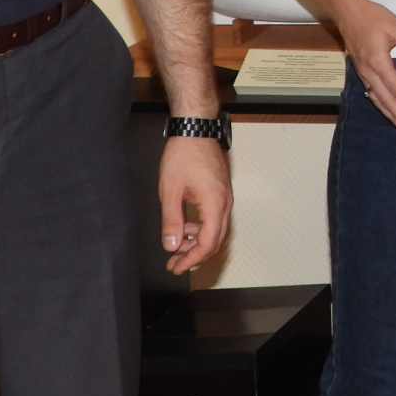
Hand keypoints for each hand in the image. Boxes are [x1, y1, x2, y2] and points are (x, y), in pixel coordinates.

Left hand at [158, 136, 232, 274]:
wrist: (196, 129)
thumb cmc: (184, 154)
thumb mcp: (171, 191)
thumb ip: (172, 221)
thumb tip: (172, 245)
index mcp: (214, 204)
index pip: (208, 243)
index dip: (192, 260)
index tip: (176, 266)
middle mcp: (225, 202)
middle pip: (216, 241)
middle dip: (195, 256)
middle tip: (175, 263)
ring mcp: (225, 196)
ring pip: (217, 230)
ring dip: (198, 242)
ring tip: (177, 247)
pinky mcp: (221, 191)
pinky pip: (216, 218)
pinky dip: (201, 228)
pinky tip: (185, 227)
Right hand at [338, 0, 395, 137]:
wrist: (347, 11)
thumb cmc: (372, 16)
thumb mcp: (395, 26)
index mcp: (377, 61)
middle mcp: (368, 71)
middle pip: (386, 100)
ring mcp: (363, 73)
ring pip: (377, 100)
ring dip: (390, 116)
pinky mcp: (361, 71)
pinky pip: (372, 94)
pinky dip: (382, 106)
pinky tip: (389, 112)